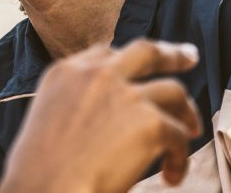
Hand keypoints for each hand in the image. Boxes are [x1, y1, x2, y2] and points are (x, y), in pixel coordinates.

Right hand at [0, 40, 202, 192]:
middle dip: (171, 54)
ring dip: (186, 112)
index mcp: (65, 72)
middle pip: (145, 52)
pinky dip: (180, 158)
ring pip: (173, 90)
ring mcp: (126, 96)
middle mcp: (97, 75)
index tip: (143, 65)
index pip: (105, 54)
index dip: (127, 60)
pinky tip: (171, 177)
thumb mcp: (46, 119)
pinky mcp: (150, 122)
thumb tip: (103, 119)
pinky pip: (180, 135)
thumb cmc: (39, 170)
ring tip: (191, 132)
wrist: (47, 189)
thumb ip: (74, 105)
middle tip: (188, 57)